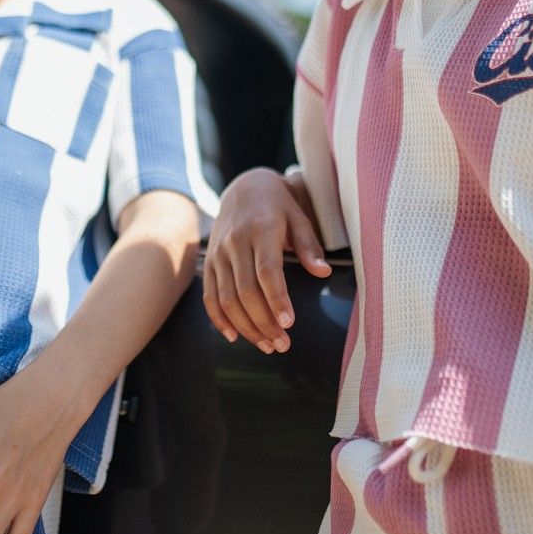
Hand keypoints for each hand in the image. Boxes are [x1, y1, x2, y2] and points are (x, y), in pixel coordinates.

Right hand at [203, 167, 330, 352]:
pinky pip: (209, 296)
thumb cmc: (277, 206)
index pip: (267, 271)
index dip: (276, 299)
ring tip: (267, 345)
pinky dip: (219, 319)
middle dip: (263, 323)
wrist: (243, 188)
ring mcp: (219, 254)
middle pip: (245, 291)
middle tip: (282, 345)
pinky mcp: (211, 263)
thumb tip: (323, 273)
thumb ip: (309, 247)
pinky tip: (235, 336)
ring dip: (246, 327)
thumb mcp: (298, 218)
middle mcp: (235, 243)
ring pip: (227, 299)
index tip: (289, 323)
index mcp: (260, 230)